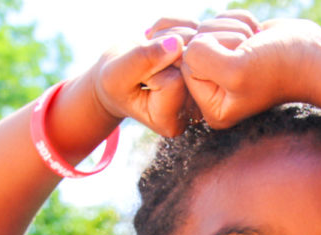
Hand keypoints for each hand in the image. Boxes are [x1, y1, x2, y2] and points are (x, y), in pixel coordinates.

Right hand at [90, 12, 260, 137]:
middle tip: (144, 57)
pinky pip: (197, 33)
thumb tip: (177, 44)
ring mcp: (201, 89)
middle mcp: (192, 110)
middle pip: (188, 64)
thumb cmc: (115, 81)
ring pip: (195, 44)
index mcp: (169, 122)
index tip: (139, 76)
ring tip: (152, 50)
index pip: (173, 82)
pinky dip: (176, 27)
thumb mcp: (118, 75)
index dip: (153, 68)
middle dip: (163, 48)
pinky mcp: (205, 67)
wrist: (121, 73)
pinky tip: (161, 42)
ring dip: (169, 35)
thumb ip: (143, 60)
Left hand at [181, 18, 320, 128]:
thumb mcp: (236, 71)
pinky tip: (257, 37)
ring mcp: (221, 67)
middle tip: (250, 54)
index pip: (187, 64)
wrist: (314, 55)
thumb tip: (187, 42)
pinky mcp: (231, 46)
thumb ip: (200, 58)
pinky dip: (240, 21)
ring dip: (234, 29)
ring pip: (207, 28)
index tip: (241, 63)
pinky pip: (219, 19)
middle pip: (195, 44)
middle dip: (224, 38)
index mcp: (211, 108)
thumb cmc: (280, 68)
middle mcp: (213, 90)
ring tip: (255, 47)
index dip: (214, 53)